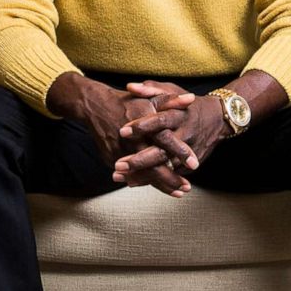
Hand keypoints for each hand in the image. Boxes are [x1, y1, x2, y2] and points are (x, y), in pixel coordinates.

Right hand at [65, 77, 197, 196]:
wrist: (95, 106)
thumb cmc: (127, 101)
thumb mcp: (150, 97)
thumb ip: (172, 100)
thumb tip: (191, 99)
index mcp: (144, 122)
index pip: (165, 140)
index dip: (179, 152)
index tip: (194, 164)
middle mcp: (132, 139)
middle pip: (153, 164)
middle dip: (170, 178)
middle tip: (186, 187)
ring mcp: (120, 151)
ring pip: (142, 173)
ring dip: (161, 185)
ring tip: (178, 193)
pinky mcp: (111, 158)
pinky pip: (130, 174)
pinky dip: (145, 181)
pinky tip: (159, 188)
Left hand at [112, 80, 231, 192]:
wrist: (218, 119)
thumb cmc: (188, 104)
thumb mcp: (172, 91)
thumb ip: (151, 89)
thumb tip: (130, 87)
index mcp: (179, 115)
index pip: (160, 121)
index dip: (142, 126)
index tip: (122, 131)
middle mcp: (185, 136)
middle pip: (162, 151)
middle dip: (140, 160)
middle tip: (119, 164)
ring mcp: (188, 153)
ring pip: (165, 168)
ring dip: (143, 175)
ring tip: (121, 178)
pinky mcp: (189, 165)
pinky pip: (170, 175)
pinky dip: (152, 181)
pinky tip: (132, 182)